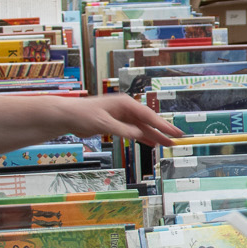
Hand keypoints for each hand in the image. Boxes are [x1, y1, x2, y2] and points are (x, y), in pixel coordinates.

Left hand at [60, 93, 185, 144]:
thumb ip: (122, 129)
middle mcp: (126, 109)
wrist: (68, 116)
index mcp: (125, 104)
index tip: (174, 132)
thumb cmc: (83, 115)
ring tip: (168, 144)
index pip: (148, 115)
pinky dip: (143, 137)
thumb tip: (139, 134)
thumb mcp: (103, 123)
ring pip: (143, 127)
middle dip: (163, 130)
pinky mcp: (117, 124)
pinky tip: (152, 143)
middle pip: (149, 121)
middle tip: (178, 138)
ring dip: (154, 136)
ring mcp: (122, 117)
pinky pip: (134, 132)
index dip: (163, 125)